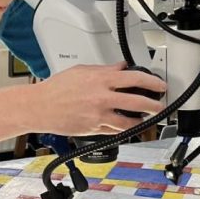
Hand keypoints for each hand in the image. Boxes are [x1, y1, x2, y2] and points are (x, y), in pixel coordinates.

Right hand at [32, 63, 166, 135]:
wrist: (39, 107)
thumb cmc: (56, 89)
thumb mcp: (82, 71)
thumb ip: (104, 70)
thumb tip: (121, 67)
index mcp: (101, 80)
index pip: (135, 79)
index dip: (152, 83)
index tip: (159, 86)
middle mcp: (102, 98)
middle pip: (138, 103)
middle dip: (154, 106)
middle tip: (160, 106)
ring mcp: (99, 116)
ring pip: (129, 123)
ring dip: (141, 122)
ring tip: (145, 119)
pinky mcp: (94, 130)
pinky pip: (115, 131)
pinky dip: (123, 128)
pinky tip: (126, 126)